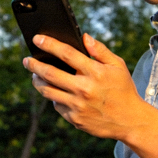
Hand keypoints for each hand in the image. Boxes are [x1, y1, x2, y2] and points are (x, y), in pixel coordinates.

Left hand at [24, 33, 152, 141]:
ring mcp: (78, 105)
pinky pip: (57, 105)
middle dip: (34, 65)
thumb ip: (100, 50)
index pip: (66, 53)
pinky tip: (55, 92)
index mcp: (95, 72)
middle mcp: (84, 88)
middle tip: (26, 60)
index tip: (37, 39)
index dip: (49, 44)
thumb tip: (84, 37)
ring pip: (48, 91)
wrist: (130, 120)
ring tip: (35, 76)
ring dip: (37, 81)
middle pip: (50, 73)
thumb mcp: (118, 66)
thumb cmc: (123, 90)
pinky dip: (53, 97)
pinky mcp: (75, 119)